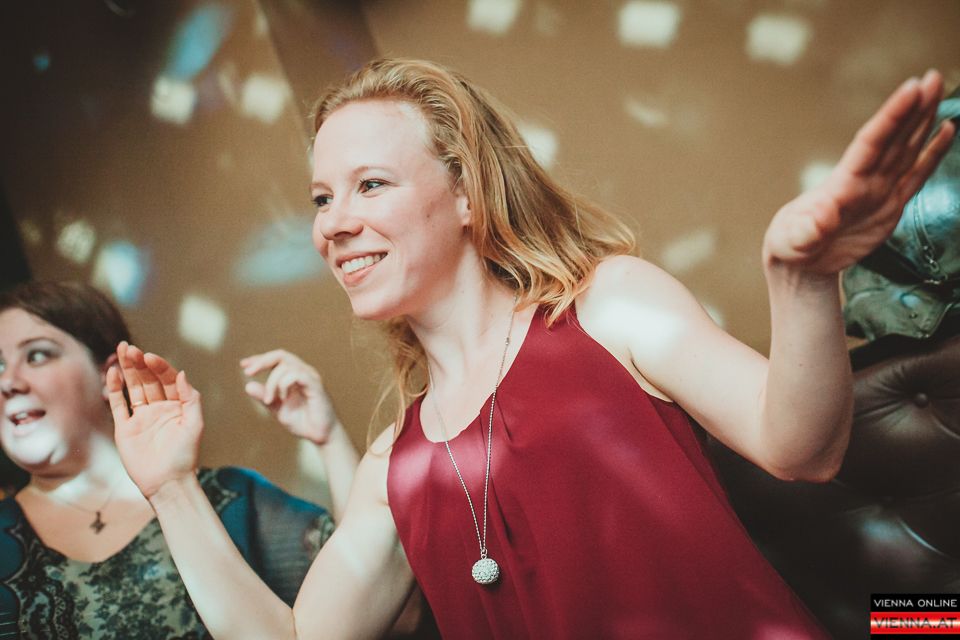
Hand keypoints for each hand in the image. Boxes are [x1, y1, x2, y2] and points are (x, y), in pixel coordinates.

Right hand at [107, 342, 202, 498]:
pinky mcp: (125, 428)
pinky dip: (114, 389)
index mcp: (177, 405)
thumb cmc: (185, 455)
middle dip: (140, 363)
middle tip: (130, 348)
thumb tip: (182, 373)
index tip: (150, 357)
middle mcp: (159, 408)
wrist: (167, 483)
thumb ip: (190, 398)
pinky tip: (112, 373)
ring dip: (127, 370)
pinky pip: (118, 405)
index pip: (167, 379)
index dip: (159, 367)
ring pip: (133, 388)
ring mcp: (141, 417)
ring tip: (121, 351)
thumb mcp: (194, 424)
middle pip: (148, 380)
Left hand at [241, 350, 337, 443]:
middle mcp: (303, 372)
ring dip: (272, 382)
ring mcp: (310, 377)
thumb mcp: (277, 409)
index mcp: (294, 375)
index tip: (243, 365)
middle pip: (280, 355)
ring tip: (270, 399)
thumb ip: (265, 398)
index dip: (259, 359)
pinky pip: (296, 375)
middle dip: (262, 361)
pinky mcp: (316, 385)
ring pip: (286, 366)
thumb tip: (247, 385)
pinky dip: (284, 384)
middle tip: (249, 373)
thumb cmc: (302, 421)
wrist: (319, 435)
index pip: (276, 359)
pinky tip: (283, 398)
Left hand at [763, 70, 955, 275]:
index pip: (871, 143)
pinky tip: (945, 130)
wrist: (799, 262)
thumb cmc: (790, 245)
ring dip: (923, 120)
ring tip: (937, 89)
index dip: (891, 117)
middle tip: (932, 78)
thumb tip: (824, 214)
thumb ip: (809, 229)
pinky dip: (932, 153)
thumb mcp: (793, 241)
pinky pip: (917, 175)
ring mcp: (879, 191)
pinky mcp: (891, 206)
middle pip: (893, 139)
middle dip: (913, 109)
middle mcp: (864, 181)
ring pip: (907, 149)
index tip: (909, 90)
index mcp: (842, 185)